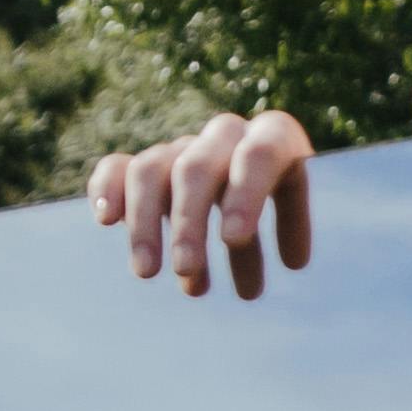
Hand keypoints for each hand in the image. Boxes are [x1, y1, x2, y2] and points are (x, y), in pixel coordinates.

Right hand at [89, 109, 313, 297]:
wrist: (260, 184)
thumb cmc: (292, 203)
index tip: (232, 239)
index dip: (245, 192)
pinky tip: (105, 219)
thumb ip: (295, 225)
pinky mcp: (149, 167)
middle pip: (197, 169)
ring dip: (145, 224)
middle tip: (186, 270)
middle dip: (189, 221)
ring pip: (151, 171)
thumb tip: (292, 260)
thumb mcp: (306, 205)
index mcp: (275, 137)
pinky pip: (119, 167)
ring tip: (148, 274)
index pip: (260, 154)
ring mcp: (184, 149)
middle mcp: (225, 136)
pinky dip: (107, 187)